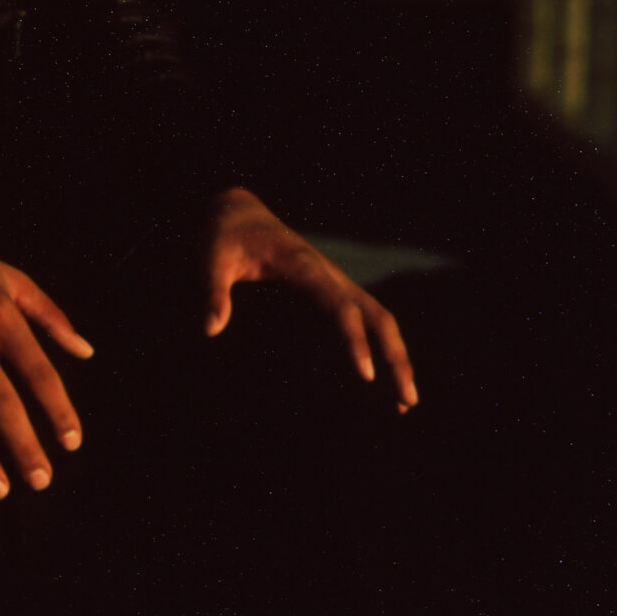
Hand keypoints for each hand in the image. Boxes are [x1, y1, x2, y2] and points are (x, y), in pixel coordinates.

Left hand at [203, 187, 418, 412]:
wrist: (238, 212)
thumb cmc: (224, 236)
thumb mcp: (212, 257)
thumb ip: (212, 291)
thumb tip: (210, 330)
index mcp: (303, 266)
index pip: (339, 306)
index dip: (354, 340)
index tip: (365, 374)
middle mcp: (329, 274)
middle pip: (376, 316)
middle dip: (394, 356)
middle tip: (406, 401)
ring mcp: (336, 282)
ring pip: (380, 318)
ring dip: (397, 356)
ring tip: (406, 403)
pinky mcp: (333, 290)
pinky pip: (367, 318)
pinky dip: (381, 347)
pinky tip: (383, 384)